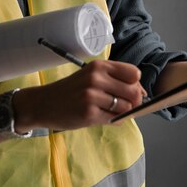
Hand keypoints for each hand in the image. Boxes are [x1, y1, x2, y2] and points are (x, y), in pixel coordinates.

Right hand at [14, 59, 145, 131]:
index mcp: (99, 66)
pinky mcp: (88, 113)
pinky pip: (114, 119)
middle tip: (120, 104)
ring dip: (121, 112)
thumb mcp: (91, 76)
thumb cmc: (71, 90)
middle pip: (134, 91)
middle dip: (133, 101)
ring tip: (107, 110)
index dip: (135, 84)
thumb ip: (114, 80)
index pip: (134, 73)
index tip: (128, 90)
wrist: (44, 103)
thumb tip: (142, 93)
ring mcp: (92, 95)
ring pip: (126, 107)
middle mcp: (96, 78)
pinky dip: (113, 121)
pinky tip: (101, 117)